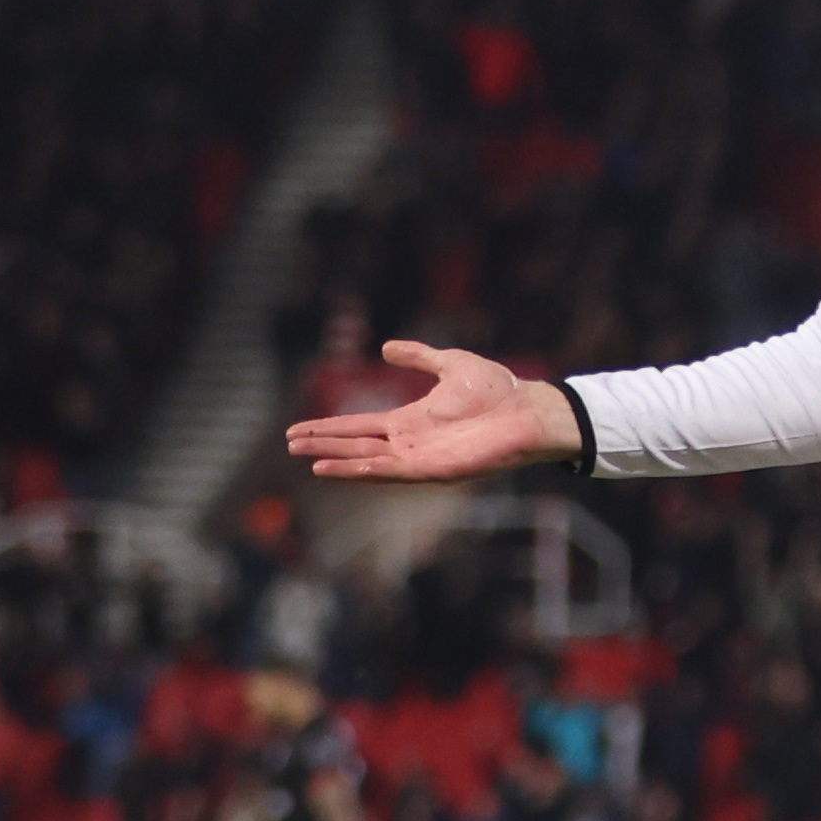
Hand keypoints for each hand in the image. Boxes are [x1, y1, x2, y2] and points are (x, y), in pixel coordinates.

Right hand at [284, 343, 581, 481]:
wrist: (529, 409)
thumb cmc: (498, 389)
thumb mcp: (450, 363)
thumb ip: (418, 357)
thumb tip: (387, 348)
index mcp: (411, 420)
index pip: (360, 426)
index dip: (330, 427)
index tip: (299, 429)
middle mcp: (410, 442)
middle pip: (356, 445)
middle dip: (324, 445)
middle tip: (291, 444)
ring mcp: (421, 458)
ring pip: (368, 461)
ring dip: (338, 461)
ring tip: (309, 460)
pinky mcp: (433, 470)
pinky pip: (391, 472)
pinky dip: (362, 471)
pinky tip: (337, 469)